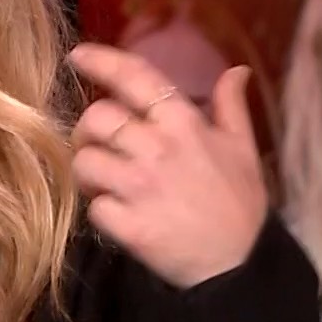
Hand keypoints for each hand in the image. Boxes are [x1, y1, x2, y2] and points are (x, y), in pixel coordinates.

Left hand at [68, 43, 267, 288]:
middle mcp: (158, 148)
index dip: (101, 61)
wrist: (238, 265)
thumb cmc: (240, 204)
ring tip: (102, 181)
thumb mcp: (243, 149)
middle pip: (97, 118)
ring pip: (85, 161)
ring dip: (87, 170)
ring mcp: (140, 187)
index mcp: (183, 123)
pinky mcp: (129, 225)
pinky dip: (99, 210)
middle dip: (87, 129)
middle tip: (96, 144)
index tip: (78, 56)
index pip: (135, 77)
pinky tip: (116, 214)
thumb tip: (237, 71)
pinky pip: (93, 207)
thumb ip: (231, 106)